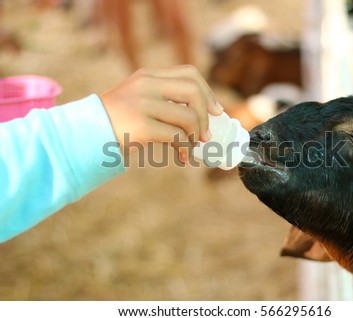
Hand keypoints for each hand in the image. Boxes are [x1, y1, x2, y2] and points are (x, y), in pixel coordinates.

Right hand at [100, 65, 222, 160]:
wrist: (86, 135)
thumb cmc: (118, 122)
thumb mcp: (139, 101)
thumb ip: (164, 101)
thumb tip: (202, 118)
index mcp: (148, 76)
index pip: (190, 74)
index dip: (208, 92)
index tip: (215, 111)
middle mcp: (146, 84)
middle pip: (193, 90)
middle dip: (205, 115)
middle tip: (206, 134)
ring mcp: (142, 103)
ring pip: (188, 116)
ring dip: (196, 135)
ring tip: (191, 147)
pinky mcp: (140, 125)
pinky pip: (177, 136)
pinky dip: (185, 148)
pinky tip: (183, 156)